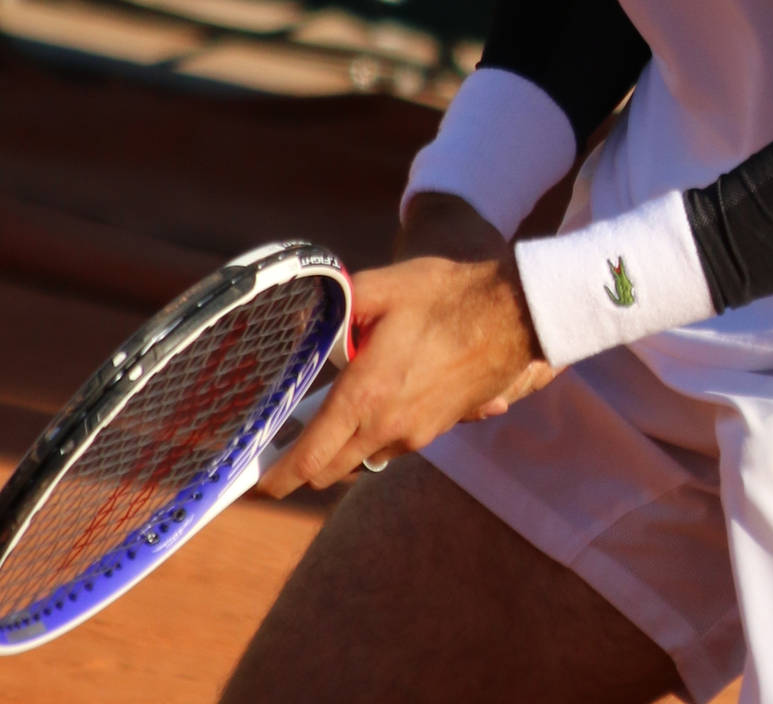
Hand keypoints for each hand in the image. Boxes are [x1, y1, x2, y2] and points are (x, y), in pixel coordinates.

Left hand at [259, 197, 554, 495]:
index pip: (309, 456)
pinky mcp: (438, 428)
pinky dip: (371, 434)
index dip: (276, 477)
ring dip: (338, 450)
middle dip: (301, 467)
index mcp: (366, 396)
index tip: (255, 486)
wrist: (517, 313)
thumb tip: (304, 316)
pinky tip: (375, 403)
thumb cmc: (448, 295)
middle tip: (279, 449)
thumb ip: (337, 305)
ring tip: (322, 422)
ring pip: (362, 458)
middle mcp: (388, 427)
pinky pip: (392, 444)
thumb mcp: (383, 287)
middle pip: (330, 470)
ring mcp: (416, 433)